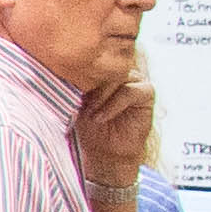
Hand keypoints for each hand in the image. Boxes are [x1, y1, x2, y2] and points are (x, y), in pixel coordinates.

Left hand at [77, 72, 156, 203]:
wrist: (105, 150)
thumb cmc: (89, 125)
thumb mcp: (77, 102)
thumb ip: (76, 84)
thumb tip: (64, 68)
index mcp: (103, 69)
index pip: (91, 61)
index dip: (78, 74)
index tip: (66, 89)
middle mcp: (120, 71)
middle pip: (104, 67)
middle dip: (89, 85)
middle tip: (79, 105)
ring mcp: (135, 79)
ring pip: (116, 77)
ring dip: (100, 96)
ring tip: (90, 114)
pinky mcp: (147, 91)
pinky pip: (130, 91)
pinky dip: (113, 104)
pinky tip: (100, 117)